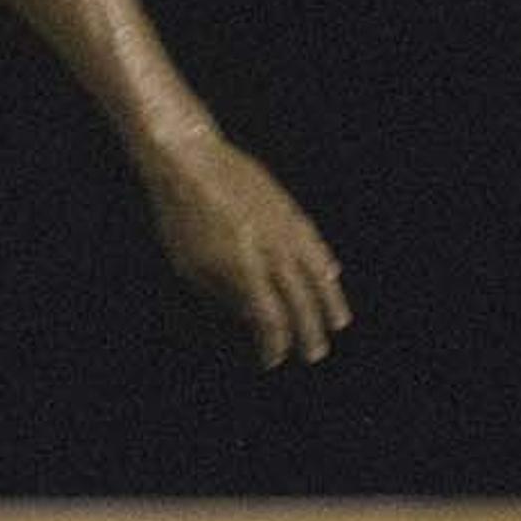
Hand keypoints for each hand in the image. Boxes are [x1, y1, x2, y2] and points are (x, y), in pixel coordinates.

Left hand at [137, 132, 349, 366]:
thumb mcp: (190, 265)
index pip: (269, 318)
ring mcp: (283, 227)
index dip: (273, 343)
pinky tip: (330, 273)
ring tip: (339, 323)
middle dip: (308, 332)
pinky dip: (324, 261)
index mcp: (243, 268)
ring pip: (316, 272)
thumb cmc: (181, 216)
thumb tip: (251, 317)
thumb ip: (223, 294)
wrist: (189, 159)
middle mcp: (270, 250)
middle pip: (299, 300)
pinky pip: (313, 241)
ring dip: (330, 301)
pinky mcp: (286, 207)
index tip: (272, 360)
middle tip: (314, 354)